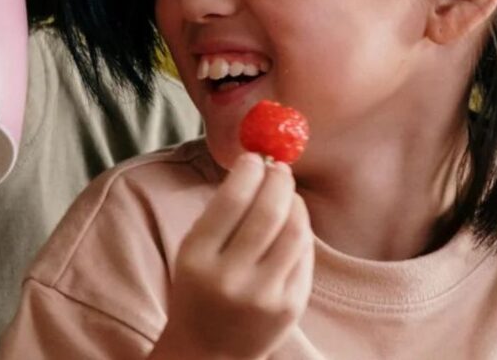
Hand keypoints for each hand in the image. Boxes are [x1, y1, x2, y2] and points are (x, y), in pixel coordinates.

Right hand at [150, 154, 313, 359]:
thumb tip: (258, 165)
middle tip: (279, 167)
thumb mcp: (193, 251)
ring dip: (294, 202)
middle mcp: (230, 279)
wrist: (209, 351)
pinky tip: (292, 222)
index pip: (230, 202)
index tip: (255, 156)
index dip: (248, 172)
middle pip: (268, 214)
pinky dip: (301, 230)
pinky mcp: (290, 308)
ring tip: (287, 192)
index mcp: (197, 259)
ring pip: (295, 233)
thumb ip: (221, 213)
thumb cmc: (199, 288)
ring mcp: (264, 297)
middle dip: (278, 181)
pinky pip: (304, 256)